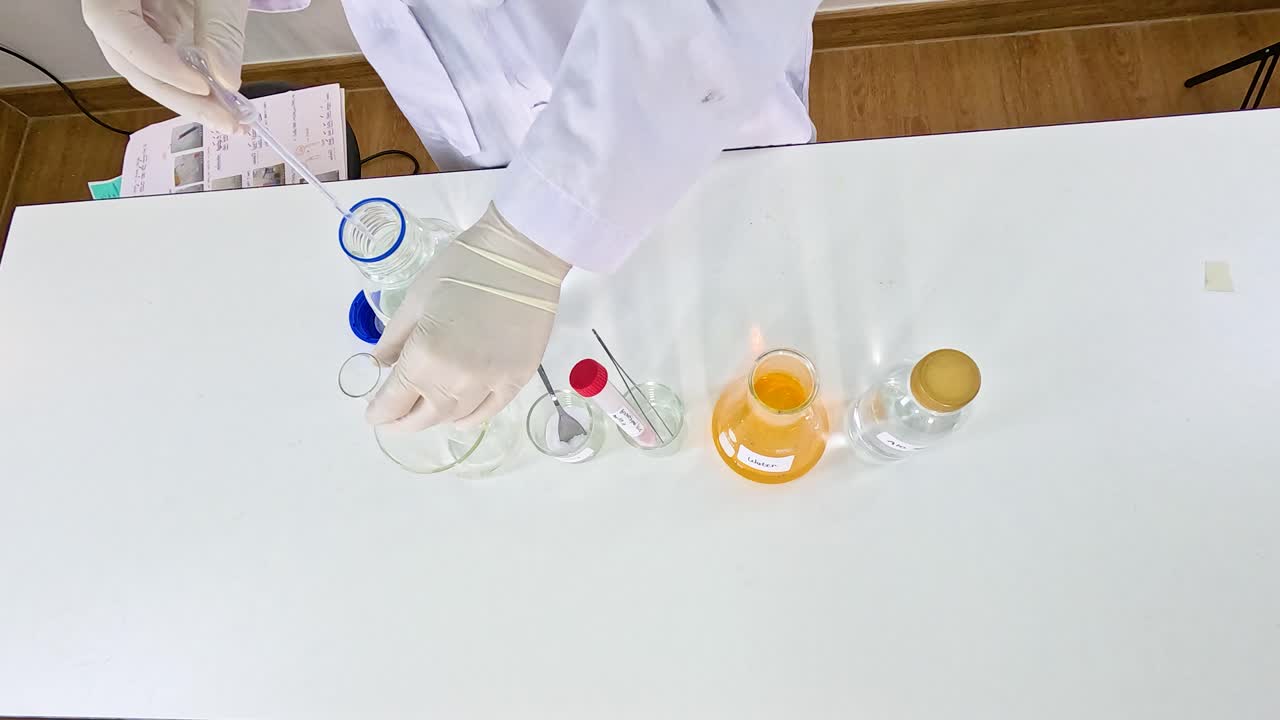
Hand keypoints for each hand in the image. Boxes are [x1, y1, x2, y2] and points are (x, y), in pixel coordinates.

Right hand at [83, 0, 248, 132]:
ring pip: (144, 68)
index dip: (157, 62)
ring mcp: (130, 17)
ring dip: (185, 97)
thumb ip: (220, 26)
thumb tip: (227, 79)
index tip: (201, 85)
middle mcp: (112, 4)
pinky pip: (162, 61)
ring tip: (227, 119)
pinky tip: (218, 100)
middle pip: (130, 60)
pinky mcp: (150, 27)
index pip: (117, 30)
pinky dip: (189, 83)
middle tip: (225, 122)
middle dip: (179, 96)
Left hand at [368, 204, 570, 430]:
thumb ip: (394, 338)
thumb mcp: (415, 299)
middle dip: (402, 423)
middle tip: (392, 422)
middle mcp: (456, 380)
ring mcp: (490, 383)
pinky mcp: (516, 379)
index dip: (379, 413)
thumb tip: (380, 364)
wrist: (521, 257)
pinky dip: (470, 419)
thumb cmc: (463, 268)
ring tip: (423, 414)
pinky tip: (458, 418)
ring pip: (455, 417)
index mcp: (424, 357)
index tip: (372, 415)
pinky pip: (489, 411)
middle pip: (423, 417)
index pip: (393, 402)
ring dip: (434, 419)